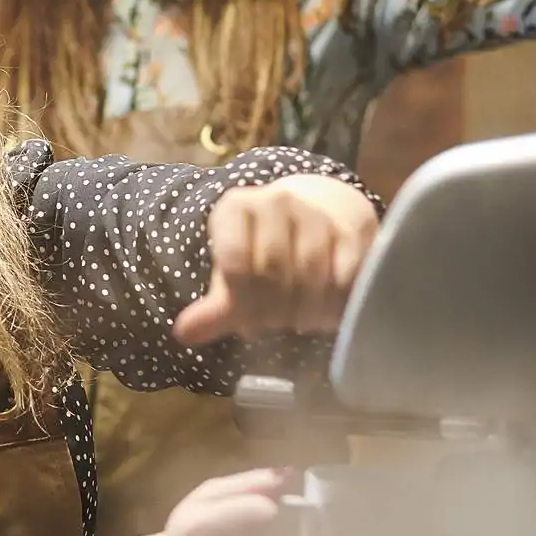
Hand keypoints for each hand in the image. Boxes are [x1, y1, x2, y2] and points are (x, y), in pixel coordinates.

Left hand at [172, 175, 378, 342]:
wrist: (319, 216)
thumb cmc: (266, 251)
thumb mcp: (235, 276)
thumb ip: (214, 308)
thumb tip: (184, 333)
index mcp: (235, 209)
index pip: (234, 262)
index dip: (242, 303)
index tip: (249, 324)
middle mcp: (275, 202)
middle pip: (273, 269)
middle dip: (273, 309)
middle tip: (276, 325)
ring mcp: (315, 212)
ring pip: (311, 272)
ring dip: (306, 309)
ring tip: (301, 322)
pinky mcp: (351, 229)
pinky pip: (345, 273)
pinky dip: (336, 302)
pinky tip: (328, 314)